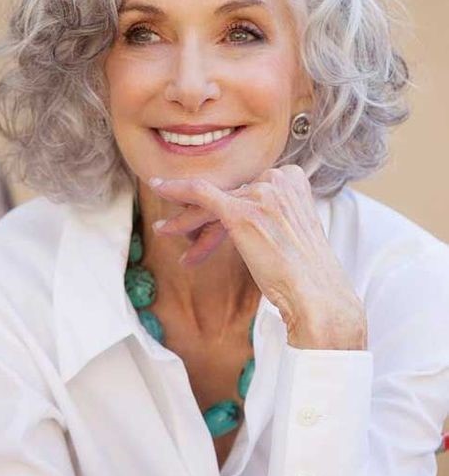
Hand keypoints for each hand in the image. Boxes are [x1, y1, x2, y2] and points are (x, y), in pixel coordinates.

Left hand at [148, 166, 366, 349]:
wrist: (317, 297)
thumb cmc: (307, 273)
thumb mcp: (292, 231)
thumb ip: (273, 214)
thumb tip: (249, 219)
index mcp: (294, 179)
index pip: (248, 187)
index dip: (227, 207)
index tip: (212, 229)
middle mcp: (278, 180)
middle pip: (229, 193)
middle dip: (203, 217)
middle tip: (181, 230)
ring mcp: (261, 195)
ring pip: (211, 198)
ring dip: (187, 218)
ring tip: (165, 230)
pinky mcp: (242, 213)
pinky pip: (201, 193)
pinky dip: (177, 189)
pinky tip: (158, 187)